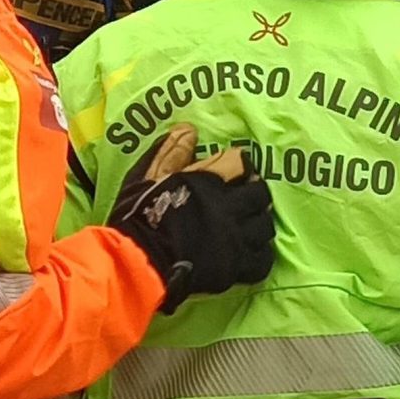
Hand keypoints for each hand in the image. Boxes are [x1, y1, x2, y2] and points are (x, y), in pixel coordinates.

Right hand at [109, 128, 275, 309]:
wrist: (135, 264)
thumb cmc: (137, 218)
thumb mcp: (147, 177)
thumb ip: (170, 153)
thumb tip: (189, 130)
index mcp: (208, 181)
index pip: (241, 162)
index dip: (241, 165)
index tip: (236, 171)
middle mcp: (228, 208)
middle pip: (260, 194)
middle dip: (255, 192)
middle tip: (247, 197)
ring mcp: (235, 240)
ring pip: (265, 226)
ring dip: (259, 222)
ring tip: (249, 224)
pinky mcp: (235, 268)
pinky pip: (262, 260)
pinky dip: (260, 254)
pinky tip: (251, 252)